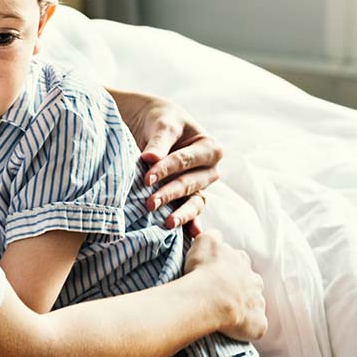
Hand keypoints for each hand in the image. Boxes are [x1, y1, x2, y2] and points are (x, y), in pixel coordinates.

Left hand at [107, 89, 222, 233]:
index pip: (186, 161)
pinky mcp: (189, 198)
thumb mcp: (162, 124)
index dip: (167, 169)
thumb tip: (150, 158)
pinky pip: (192, 212)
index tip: (147, 177)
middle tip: (150, 203)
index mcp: (209, 147)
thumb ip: (159, 142)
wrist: (153, 124)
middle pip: (190, 183)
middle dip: (170, 193)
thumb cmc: (161, 120)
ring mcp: (200, 186)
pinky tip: (189, 236)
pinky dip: (190, 224)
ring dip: (181, 213)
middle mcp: (210, 169)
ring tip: (166, 224)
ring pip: (194, 202)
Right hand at [183, 230, 265, 341]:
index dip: (228, 267)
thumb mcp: (205, 241)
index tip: (217, 273)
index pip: (239, 260)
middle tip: (222, 294)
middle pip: (250, 282)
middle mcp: (254, 280)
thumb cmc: (204, 270)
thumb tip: (216, 236)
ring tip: (226, 313)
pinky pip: (256, 326)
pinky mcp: (258, 323)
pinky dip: (248, 328)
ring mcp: (258, 303)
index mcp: (241, 261)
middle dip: (240, 287)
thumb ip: (213, 236)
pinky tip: (234, 328)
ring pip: (254, 304)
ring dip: (244, 307)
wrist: (209, 297)